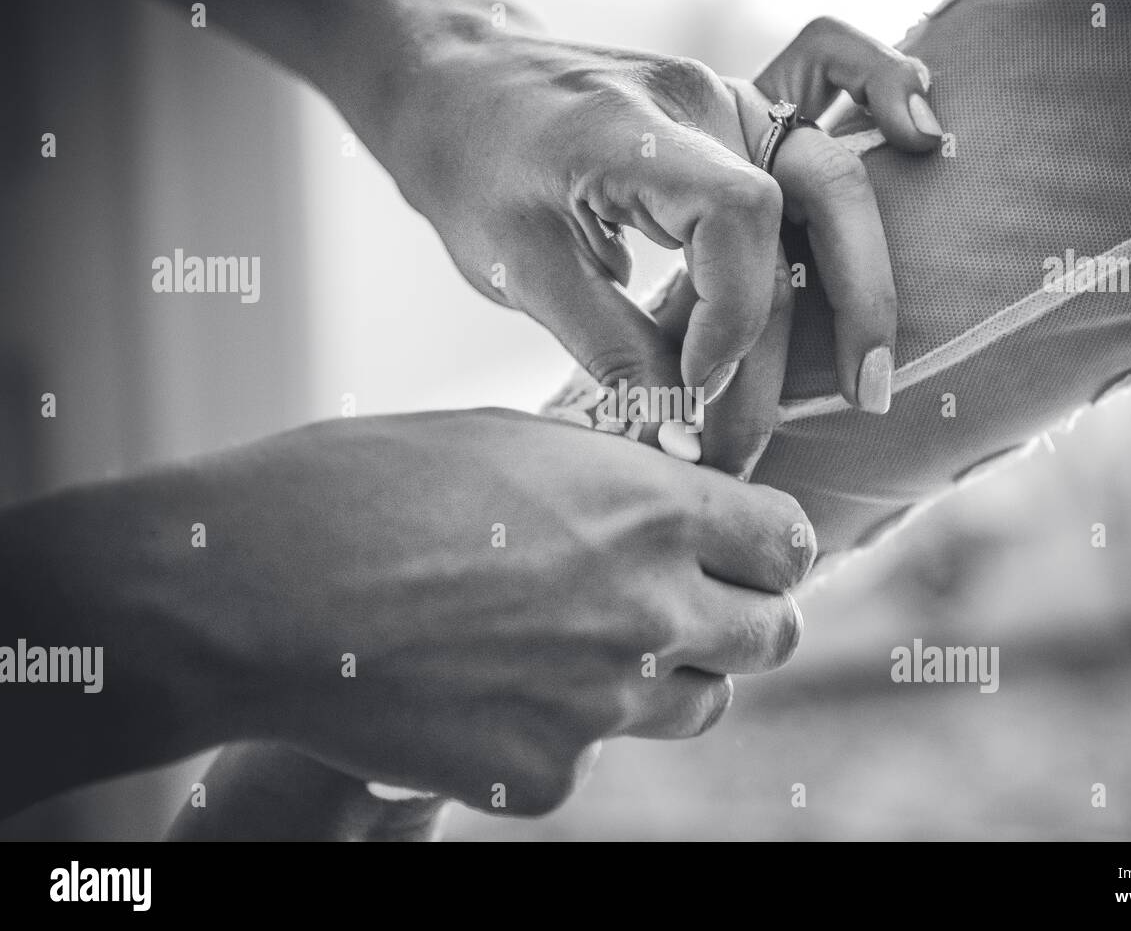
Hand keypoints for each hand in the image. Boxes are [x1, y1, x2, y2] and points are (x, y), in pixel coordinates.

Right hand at [171, 410, 813, 814]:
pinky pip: (587, 755)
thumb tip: (662, 500)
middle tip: (685, 606)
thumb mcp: (509, 444)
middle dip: (741, 618)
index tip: (743, 550)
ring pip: (697, 705)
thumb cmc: (367, 486)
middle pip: (771, 636)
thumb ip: (610, 481)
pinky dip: (554, 728)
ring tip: (577, 644)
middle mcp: (648, 610)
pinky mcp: (542, 774)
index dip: (769, 547)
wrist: (256, 591)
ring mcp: (600, 704)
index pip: (787, 543)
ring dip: (664, 677)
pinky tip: (482, 690)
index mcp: (649, 510)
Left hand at [357, 13, 937, 468]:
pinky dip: (881, 93)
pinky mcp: (732, 114)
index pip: (741, 221)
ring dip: (861, 271)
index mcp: (646, 132)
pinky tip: (927, 136)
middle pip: (816, 200)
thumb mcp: (520, 267)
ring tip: (872, 370)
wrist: (452, 84)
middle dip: (844, 312)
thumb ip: (608, 345)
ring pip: (830, 175)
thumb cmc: (473, 169)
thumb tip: (677, 429)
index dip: (736, 316)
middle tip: (859, 403)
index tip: (693, 388)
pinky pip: (826, 79)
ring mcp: (728, 99)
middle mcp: (708, 104)